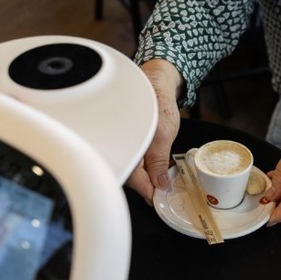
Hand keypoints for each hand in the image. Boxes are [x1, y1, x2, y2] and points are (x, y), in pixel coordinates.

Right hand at [126, 59, 183, 203]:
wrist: (154, 79)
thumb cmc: (156, 100)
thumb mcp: (162, 134)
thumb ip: (159, 162)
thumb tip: (159, 185)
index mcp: (123, 145)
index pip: (131, 179)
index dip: (145, 192)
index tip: (156, 200)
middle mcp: (117, 145)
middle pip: (127, 175)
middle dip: (143, 186)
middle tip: (158, 193)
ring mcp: (121, 142)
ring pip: (129, 166)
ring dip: (143, 176)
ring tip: (158, 181)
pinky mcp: (126, 139)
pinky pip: (131, 157)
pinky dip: (142, 165)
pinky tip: (152, 167)